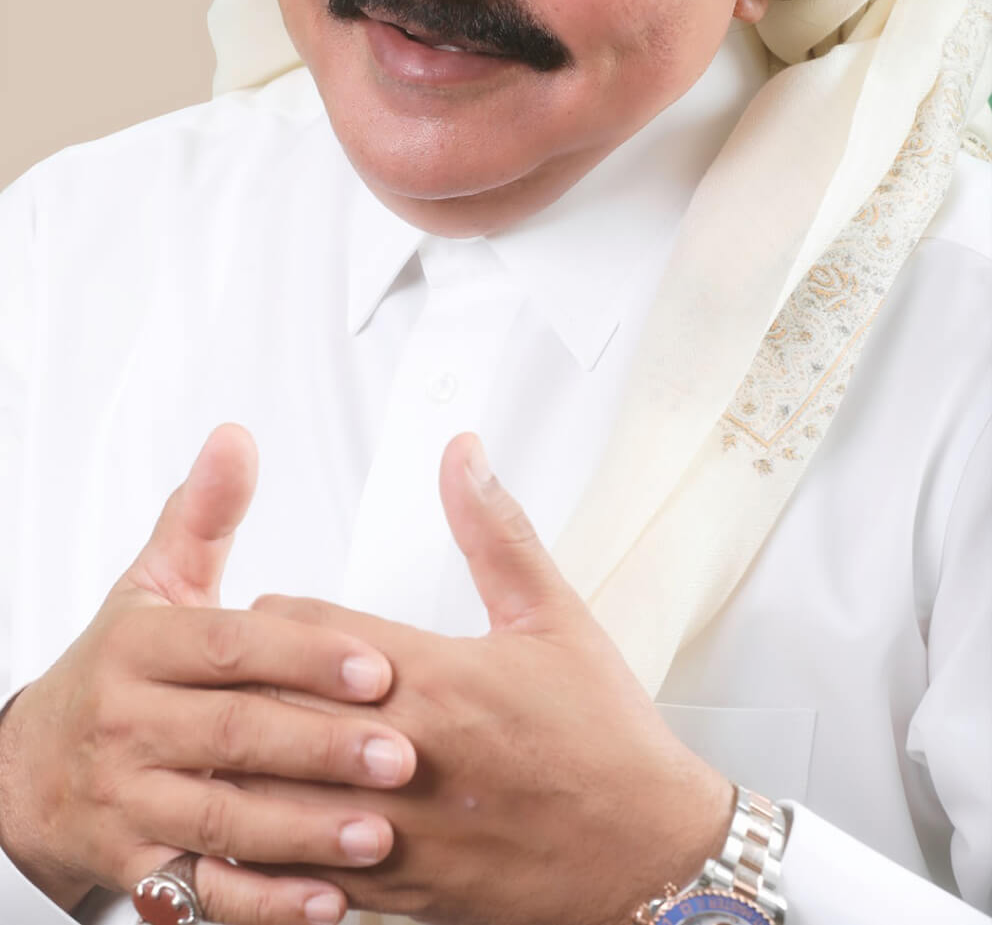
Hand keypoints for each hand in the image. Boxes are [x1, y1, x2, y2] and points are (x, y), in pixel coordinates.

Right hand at [0, 424, 415, 924]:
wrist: (29, 776)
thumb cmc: (116, 673)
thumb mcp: (152, 586)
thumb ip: (204, 515)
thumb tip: (236, 440)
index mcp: (142, 650)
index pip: (230, 648)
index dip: (305, 655)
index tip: (377, 664)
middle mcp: (130, 727)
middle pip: (233, 735)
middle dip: (322, 746)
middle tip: (402, 755)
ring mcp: (132, 804)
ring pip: (224, 819)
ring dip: (305, 830)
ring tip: (380, 831)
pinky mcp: (140, 869)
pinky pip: (206, 893)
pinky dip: (267, 901)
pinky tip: (329, 901)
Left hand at [253, 434, 733, 924]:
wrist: (649, 857)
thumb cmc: (605, 738)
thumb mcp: (554, 617)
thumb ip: (495, 531)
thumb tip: (462, 456)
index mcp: (436, 680)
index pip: (309, 631)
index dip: (273, 615)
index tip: (261, 610)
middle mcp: (405, 756)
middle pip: (273, 711)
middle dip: (241, 687)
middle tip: (223, 672)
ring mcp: (398, 832)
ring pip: (273, 800)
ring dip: (243, 769)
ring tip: (221, 744)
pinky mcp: (399, 891)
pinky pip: (301, 875)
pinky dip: (269, 850)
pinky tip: (252, 828)